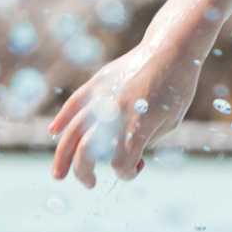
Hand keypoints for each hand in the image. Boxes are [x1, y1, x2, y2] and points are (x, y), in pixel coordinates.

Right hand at [47, 37, 203, 188]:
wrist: (171, 48)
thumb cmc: (177, 88)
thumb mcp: (170, 122)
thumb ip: (145, 141)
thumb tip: (127, 156)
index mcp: (139, 125)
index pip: (121, 163)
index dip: (126, 173)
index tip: (137, 167)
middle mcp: (116, 112)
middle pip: (86, 152)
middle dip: (85, 173)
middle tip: (91, 183)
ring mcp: (103, 96)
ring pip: (71, 131)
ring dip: (62, 156)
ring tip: (59, 174)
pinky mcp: (97, 82)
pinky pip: (73, 103)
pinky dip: (62, 119)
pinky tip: (54, 132)